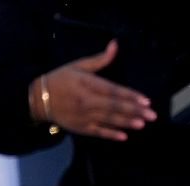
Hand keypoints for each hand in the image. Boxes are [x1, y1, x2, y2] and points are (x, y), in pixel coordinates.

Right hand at [28, 40, 156, 140]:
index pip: (112, 90)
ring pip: (108, 120)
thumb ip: (100, 59)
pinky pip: (98, 132)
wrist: (38, 98)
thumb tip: (115, 45)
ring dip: (126, 122)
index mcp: (87, 84)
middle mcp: (86, 101)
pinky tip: (123, 136)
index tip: (146, 100)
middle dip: (134, 111)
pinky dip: (110, 134)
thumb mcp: (78, 66)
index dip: (130, 96)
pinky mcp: (80, 127)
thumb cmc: (61, 79)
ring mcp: (83, 116)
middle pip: (113, 106)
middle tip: (151, 115)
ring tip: (142, 124)